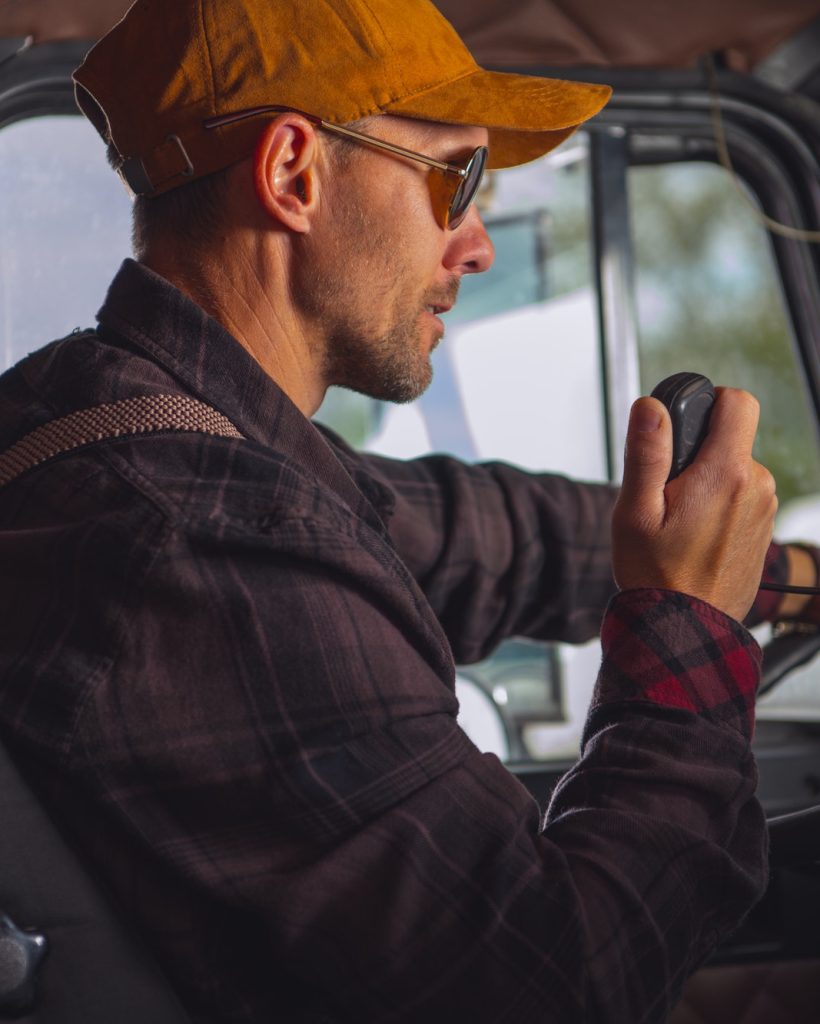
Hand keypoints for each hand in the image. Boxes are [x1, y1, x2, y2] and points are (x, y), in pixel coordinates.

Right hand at [612, 388, 777, 621]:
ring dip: (706, 481)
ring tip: (678, 520)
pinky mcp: (763, 527)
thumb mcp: (635, 512)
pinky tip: (694, 535)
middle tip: (666, 493)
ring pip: (734, 468)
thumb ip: (646, 453)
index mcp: (726, 475)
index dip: (710, 401)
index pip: (739, 402)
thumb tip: (651, 407)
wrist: (685, 629)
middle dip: (697, 452)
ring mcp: (764, 508)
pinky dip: (718, 504)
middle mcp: (756, 486)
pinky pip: (740, 496)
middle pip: (731, 439)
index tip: (683, 427)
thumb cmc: (656, 575)